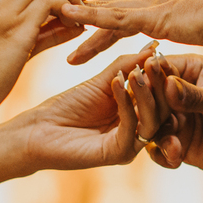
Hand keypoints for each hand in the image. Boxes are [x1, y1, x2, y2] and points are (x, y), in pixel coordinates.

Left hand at [21, 46, 158, 170]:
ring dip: (146, 93)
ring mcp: (131, 145)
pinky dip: (126, 103)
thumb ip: (127, 66)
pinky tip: (116, 82)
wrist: (39, 130)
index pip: (161, 95)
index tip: (160, 53)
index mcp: (138, 115)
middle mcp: (139, 131)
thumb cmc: (68, 106)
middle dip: (159, 84)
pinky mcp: (118, 154)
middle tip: (156, 61)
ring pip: (152, 120)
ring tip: (137, 72)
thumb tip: (153, 48)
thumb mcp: (101, 82)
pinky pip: (130, 128)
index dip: (162, 75)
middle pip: (163, 109)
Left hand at [60, 0, 202, 64]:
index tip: (72, 26)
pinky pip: (113, 15)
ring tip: (51, 19)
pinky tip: (70, 14)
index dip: (95, 20)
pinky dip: (90, 14)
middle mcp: (146, 2)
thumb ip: (180, 32)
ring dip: (76, 15)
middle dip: (79, 18)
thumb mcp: (195, 28)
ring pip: (103, 11)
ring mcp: (147, 6)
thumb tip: (175, 44)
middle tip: (52, 23)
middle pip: (105, 11)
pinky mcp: (151, 14)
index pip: (118, 14)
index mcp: (155, 7)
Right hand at [131, 53, 202, 178]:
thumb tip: (167, 85)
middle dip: (148, 111)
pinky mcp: (178, 142)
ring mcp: (176, 119)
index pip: (158, 69)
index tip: (138, 86)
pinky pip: (159, 149)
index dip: (146, 77)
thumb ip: (195, 96)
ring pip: (149, 125)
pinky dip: (163, 155)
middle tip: (153, 123)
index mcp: (188, 71)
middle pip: (148, 98)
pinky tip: (176, 157)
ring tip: (175, 146)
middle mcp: (176, 93)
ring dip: (157, 136)